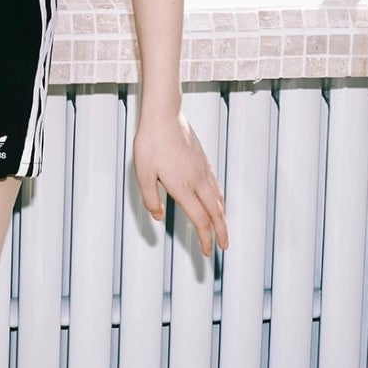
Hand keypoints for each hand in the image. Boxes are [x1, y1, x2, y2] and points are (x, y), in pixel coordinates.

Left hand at [133, 106, 228, 253]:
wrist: (163, 115)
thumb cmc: (150, 142)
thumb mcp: (142, 173)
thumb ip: (150, 198)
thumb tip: (158, 216)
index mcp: (182, 187)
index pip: (200, 220)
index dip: (205, 238)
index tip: (207, 251)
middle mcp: (197, 181)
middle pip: (215, 213)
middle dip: (221, 232)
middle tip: (224, 246)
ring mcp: (202, 169)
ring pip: (218, 199)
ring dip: (222, 217)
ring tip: (223, 228)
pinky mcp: (203, 160)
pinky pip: (215, 185)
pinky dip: (220, 199)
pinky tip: (218, 200)